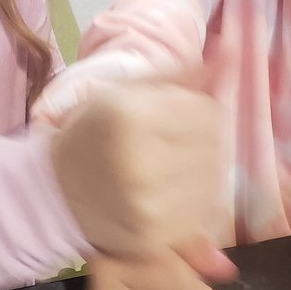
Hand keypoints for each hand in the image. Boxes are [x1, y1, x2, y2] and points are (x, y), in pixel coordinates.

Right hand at [50, 80, 224, 257]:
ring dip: (201, 173)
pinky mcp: (152, 238)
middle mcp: (138, 163)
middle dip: (202, 142)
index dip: (200, 112)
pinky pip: (201, 215)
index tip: (175, 117)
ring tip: (170, 169)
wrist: (57, 190)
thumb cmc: (97, 133)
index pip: (209, 112)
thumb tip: (233, 50)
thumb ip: (185, 74)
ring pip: (213, 182)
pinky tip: (168, 194)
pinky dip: (194, 203)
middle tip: (171, 145)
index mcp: (129, 117)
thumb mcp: (130, 91)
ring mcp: (145, 206)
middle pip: (214, 147)